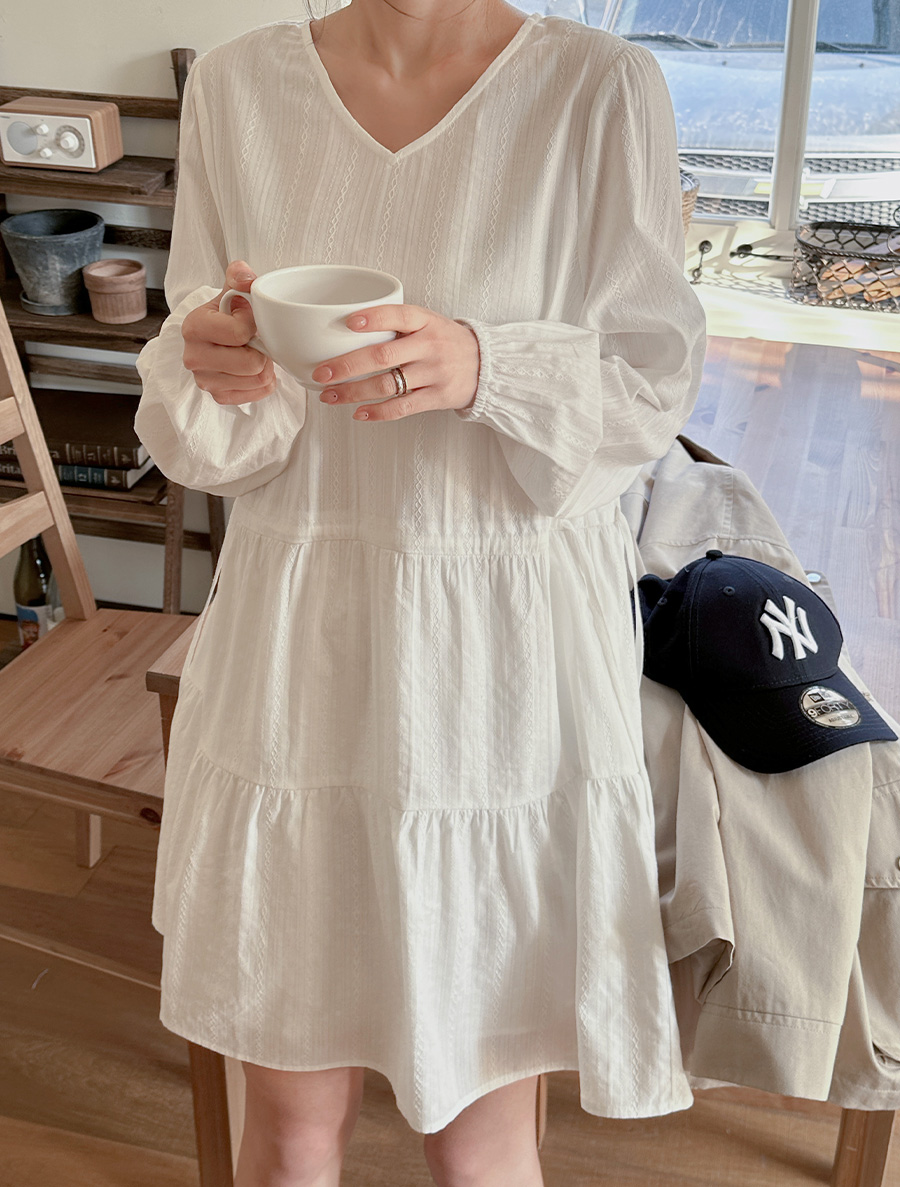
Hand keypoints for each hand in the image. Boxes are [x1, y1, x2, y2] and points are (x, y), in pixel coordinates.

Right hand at [181, 259, 275, 405]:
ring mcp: (205, 380)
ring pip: (258, 379)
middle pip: (252, 363)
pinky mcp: (219, 397)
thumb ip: (239, 276)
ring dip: (265, 365)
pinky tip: (254, 368)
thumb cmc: (228, 314)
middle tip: (256, 340)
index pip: (240, 333)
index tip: (248, 320)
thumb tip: (246, 277)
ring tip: (254, 351)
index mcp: (194, 327)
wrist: (218, 336)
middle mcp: (194, 357)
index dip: (253, 325)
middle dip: (262, 349)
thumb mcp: (232, 290)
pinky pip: (259, 394)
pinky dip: (264, 381)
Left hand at [311, 303, 479, 420]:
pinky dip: (378, 411)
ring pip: (387, 385)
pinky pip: (402, 407)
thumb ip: (396, 323)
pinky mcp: (437, 397)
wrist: (485, 365)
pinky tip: (358, 412)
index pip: (398, 315)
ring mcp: (434, 373)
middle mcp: (430, 346)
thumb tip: (343, 330)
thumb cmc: (445, 341)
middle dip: (347, 365)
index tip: (348, 323)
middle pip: (383, 356)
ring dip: (353, 392)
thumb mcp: (428, 321)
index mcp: (426, 321)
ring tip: (329, 395)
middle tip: (321, 372)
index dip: (373, 318)